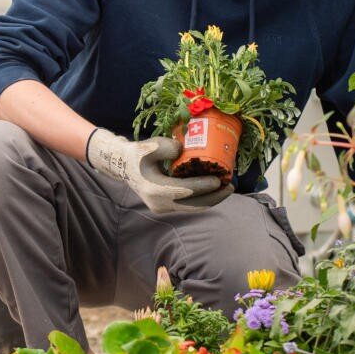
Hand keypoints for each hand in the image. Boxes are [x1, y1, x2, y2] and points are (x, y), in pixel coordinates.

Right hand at [85, 128, 231, 213]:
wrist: (124, 166)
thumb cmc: (138, 154)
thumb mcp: (150, 146)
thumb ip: (166, 146)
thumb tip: (182, 150)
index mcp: (154, 189)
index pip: (184, 190)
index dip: (203, 186)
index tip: (219, 180)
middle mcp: (159, 203)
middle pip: (193, 205)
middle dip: (214, 197)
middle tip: (231, 186)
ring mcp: (163, 208)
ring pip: (192, 208)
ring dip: (211, 199)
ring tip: (227, 189)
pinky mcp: (167, 207)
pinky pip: (189, 206)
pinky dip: (203, 199)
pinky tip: (214, 190)